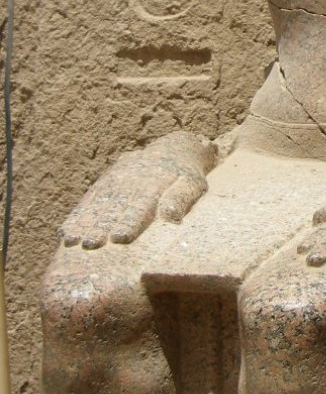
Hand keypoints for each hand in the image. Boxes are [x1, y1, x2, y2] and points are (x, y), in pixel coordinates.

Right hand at [60, 132, 216, 249]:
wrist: (172, 148)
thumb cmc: (186, 174)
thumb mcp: (192, 184)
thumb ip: (181, 198)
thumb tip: (170, 215)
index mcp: (153, 185)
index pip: (139, 208)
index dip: (129, 223)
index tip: (120, 238)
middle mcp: (131, 182)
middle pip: (114, 208)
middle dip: (102, 227)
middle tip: (90, 245)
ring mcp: (116, 181)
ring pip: (98, 205)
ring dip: (85, 224)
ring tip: (73, 241)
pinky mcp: (105, 182)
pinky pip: (89, 200)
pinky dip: (77, 216)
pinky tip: (66, 231)